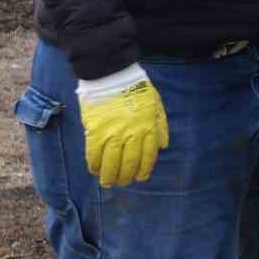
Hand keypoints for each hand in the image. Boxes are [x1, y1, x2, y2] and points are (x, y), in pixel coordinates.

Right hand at [76, 65, 169, 187]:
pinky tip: (95, 169)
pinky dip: (94, 164)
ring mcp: (113, 133)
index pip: (148, 156)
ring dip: (109, 175)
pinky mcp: (95, 131)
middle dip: (126, 176)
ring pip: (112, 162)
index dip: (144, 169)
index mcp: (148, 127)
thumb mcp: (156, 104)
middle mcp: (132, 133)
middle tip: (121, 183)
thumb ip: (161, 126)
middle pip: (129, 162)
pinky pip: (94, 153)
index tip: (139, 178)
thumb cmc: (137, 88)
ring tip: (107, 182)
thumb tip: (163, 146)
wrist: (113, 75)